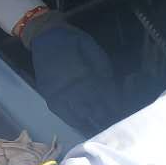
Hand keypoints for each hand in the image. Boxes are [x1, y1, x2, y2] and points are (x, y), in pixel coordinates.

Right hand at [23, 13, 119, 134]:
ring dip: (90, 122)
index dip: (112, 104)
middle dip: (103, 116)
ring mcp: (57, 93)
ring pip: (77, 113)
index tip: (121, 112)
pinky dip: (72, 121)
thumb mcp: (91, 47)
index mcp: (83, 73)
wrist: (44, 35)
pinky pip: (61, 113)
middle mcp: (70, 87)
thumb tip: (111, 84)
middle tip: (113, 124)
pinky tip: (81, 126)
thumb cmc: (71, 40)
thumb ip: (101, 66)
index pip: (102, 94)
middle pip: (91, 107)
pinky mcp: (48, 95)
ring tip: (100, 129)